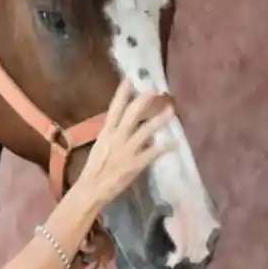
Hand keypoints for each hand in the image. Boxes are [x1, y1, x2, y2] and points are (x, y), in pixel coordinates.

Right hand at [77, 80, 174, 203]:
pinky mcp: (136, 164)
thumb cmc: (94, 169)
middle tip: (155, 91)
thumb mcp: (101, 147)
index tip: (129, 80)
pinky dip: (165, 147)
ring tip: (171, 110)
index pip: (114, 109)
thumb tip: (127, 128)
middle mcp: (117, 138)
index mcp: (106, 133)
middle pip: (132, 115)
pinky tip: (176, 142)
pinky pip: (154, 153)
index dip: (122, 94)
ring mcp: (128, 150)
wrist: (91, 188)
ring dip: (160, 120)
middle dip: (144, 101)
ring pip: (147, 131)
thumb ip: (113, 136)